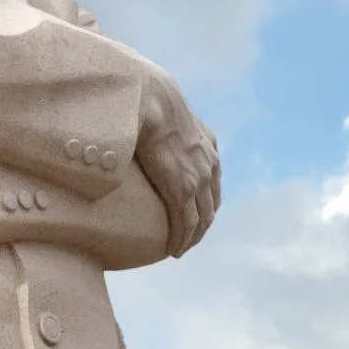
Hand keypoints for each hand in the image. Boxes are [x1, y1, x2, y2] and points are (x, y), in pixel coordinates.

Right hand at [136, 68, 220, 257]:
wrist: (151, 100)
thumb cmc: (148, 99)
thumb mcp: (164, 109)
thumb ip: (161, 118)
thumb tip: (136, 116)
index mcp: (207, 146)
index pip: (212, 182)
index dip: (205, 201)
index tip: (194, 214)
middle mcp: (209, 165)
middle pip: (212, 205)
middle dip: (202, 224)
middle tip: (188, 239)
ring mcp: (199, 179)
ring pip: (202, 219)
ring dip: (193, 238)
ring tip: (179, 250)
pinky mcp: (183, 190)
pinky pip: (186, 224)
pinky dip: (182, 240)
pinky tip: (173, 250)